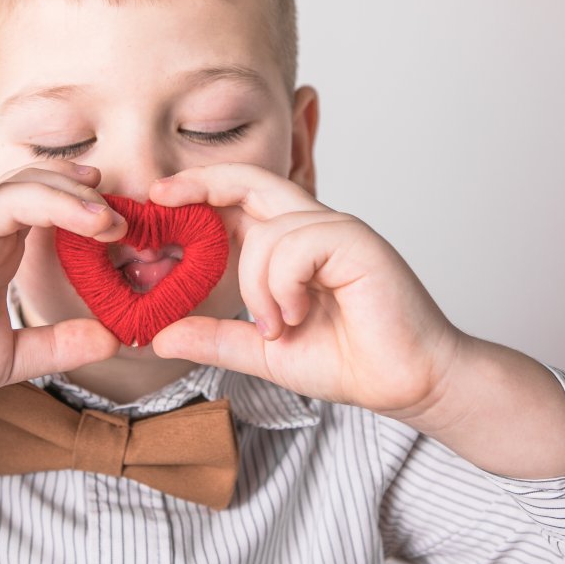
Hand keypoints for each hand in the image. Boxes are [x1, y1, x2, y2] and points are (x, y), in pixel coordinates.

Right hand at [0, 133, 125, 431]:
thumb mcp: (11, 357)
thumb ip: (58, 346)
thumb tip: (114, 338)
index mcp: (1, 252)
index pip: (52, 208)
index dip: (88, 206)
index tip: (126, 224)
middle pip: (39, 193)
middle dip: (82, 200)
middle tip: (121, 223)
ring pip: (9, 195)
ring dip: (57, 197)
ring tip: (97, 215)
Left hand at [147, 163, 463, 417]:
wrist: (408, 382)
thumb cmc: (349, 360)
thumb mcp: (264, 351)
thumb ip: (215, 338)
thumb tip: (157, 336)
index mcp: (291, 244)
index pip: (238, 199)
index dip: (196, 192)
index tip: (155, 199)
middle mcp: (312, 227)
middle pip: (249, 181)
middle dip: (201, 182)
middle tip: (159, 196)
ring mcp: (336, 230)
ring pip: (267, 233)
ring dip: (257, 286)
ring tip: (277, 326)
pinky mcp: (355, 242)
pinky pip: (295, 245)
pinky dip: (283, 285)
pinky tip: (298, 316)